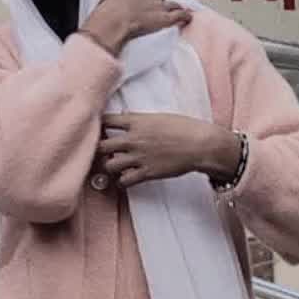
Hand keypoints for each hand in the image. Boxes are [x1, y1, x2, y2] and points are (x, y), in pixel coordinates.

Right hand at [82, 0, 191, 55]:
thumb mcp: (108, 2)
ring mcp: (158, 6)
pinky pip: (181, 14)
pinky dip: (186, 16)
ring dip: (174, 7)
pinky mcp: (165, 18)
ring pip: (173, 3)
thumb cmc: (106, 14)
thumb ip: (113, 2)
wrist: (113, 22)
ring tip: (176, 12)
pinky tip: (188, 18)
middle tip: (161, 4)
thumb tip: (107, 9)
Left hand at [98, 113, 240, 187]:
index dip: (99, 125)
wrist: (200, 144)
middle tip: (101, 151)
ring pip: (109, 165)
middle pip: (101, 145)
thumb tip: (127, 119)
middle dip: (98, 149)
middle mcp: (133, 139)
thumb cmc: (184, 127)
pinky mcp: (146, 173)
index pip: (106, 120)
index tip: (98, 128)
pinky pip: (124, 181)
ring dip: (109, 166)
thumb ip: (140, 119)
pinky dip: (121, 181)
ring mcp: (139, 157)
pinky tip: (125, 178)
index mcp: (136, 121)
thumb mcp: (159, 116)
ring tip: (114, 165)